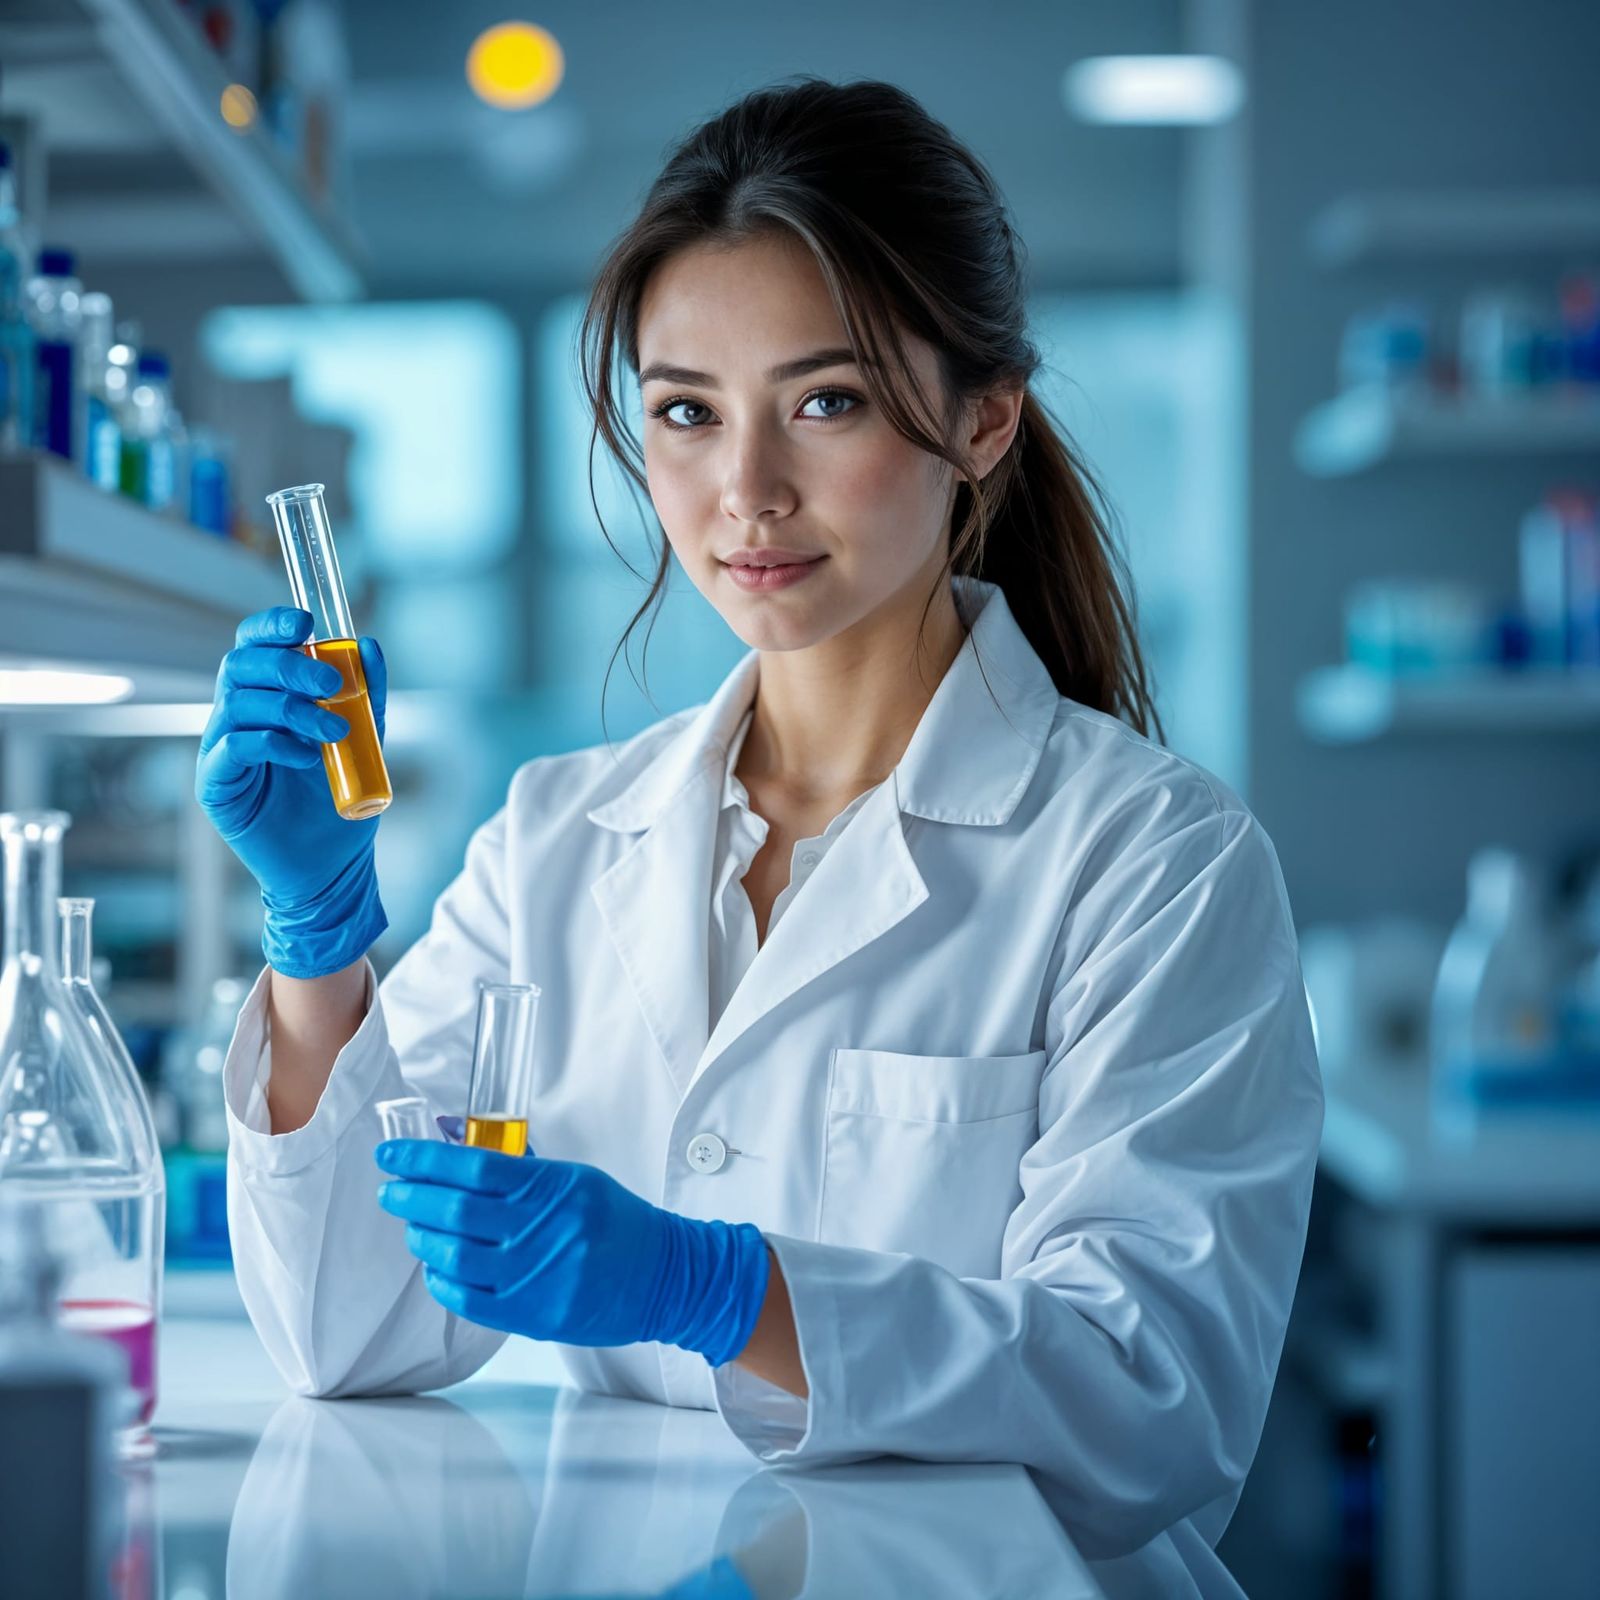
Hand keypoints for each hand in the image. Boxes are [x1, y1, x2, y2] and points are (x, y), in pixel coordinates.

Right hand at [195, 606, 387, 977]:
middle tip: (331, 685)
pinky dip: (273, 743)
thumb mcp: (364, 742)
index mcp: (268, 698)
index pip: (254, 645)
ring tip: (332, 731)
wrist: (332, 866)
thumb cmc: (339, 803)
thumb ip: (367, 696)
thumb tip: (370, 647)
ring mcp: (222, 749)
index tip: (306, 622)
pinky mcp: (217, 785)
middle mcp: (237, 717)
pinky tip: (308, 757)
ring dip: (290, 708)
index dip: (272, 625)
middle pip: (240, 665)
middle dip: (287, 664)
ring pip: (237, 702)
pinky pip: (234, 747)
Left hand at [373, 1138, 770, 1367]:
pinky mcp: (533, 1315)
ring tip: (413, 1227)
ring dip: (421, 1238)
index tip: (392, 1154)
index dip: (423, 1159)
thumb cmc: (616, 1222)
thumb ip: (522, 1173)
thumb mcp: (575, 1180)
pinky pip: (468, 1298)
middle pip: (454, 1211)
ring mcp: (536, 1275)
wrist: (663, 1275)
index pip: (472, 1166)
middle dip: (411, 1197)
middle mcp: (541, 1229)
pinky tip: (435, 1266)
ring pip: (454, 1255)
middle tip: (392, 1190)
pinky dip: (441, 1280)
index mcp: (551, 1187)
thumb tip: (459, 1160)